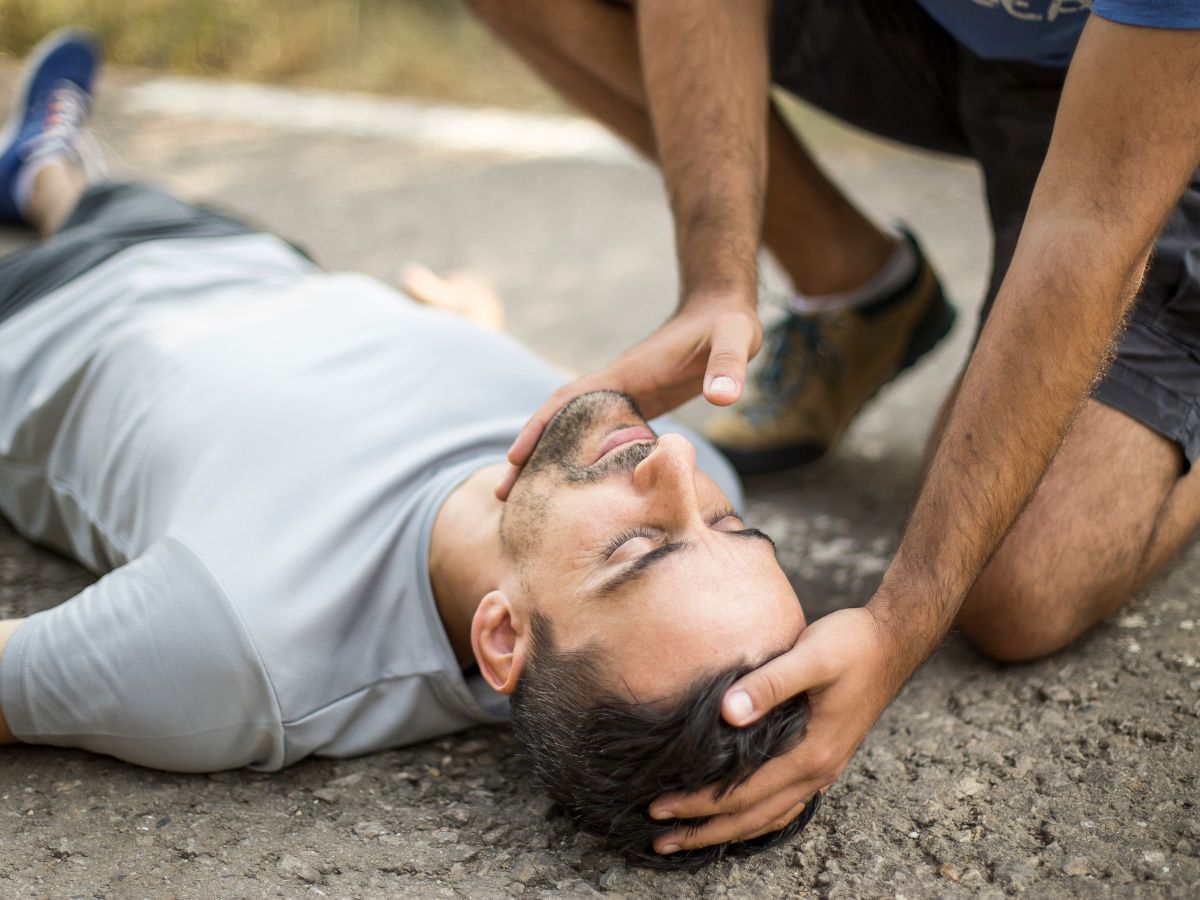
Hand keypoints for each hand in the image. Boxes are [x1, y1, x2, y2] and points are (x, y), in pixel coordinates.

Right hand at [495, 296, 760, 498]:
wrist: (723, 307)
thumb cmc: (729, 324)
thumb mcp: (736, 340)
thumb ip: (729, 367)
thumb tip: (723, 398)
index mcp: (628, 373)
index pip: (570, 402)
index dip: (541, 428)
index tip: (515, 459)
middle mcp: (617, 384)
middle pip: (558, 419)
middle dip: (529, 453)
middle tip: (503, 494)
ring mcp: (625, 393)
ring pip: (572, 430)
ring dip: (548, 458)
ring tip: (525, 498)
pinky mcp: (638, 402)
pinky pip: (597, 434)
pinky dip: (578, 457)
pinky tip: (575, 485)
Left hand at [646, 607, 905, 853]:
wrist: (892, 642)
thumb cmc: (852, 644)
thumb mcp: (811, 655)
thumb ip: (770, 683)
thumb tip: (727, 713)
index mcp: (812, 752)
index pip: (744, 792)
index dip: (699, 803)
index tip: (658, 807)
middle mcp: (818, 770)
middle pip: (753, 816)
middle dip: (705, 830)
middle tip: (659, 839)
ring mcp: (823, 768)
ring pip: (769, 816)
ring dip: (727, 830)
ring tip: (687, 838)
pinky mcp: (822, 757)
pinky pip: (785, 804)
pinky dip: (756, 818)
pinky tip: (736, 818)